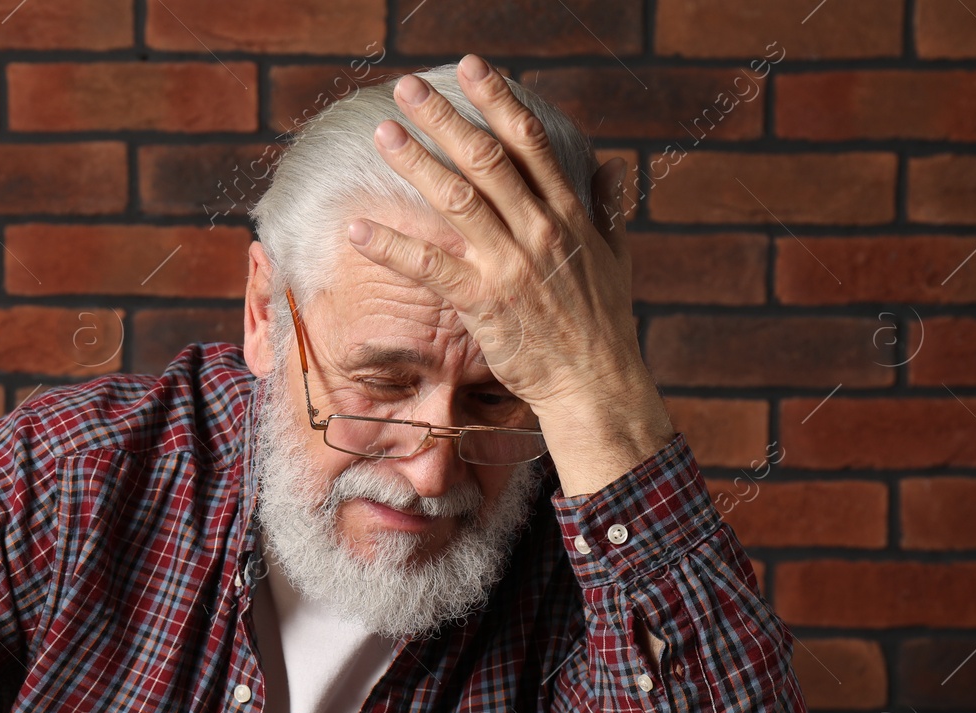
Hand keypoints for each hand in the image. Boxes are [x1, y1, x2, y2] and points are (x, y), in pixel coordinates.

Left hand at [349, 54, 648, 416]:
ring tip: (383, 134)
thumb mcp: (617, 256)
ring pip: (456, 200)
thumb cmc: (603, 323)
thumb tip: (612, 165)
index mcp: (568, 213)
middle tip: (408, 88)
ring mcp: (511, 264)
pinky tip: (358, 228)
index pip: (531, 142)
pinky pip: (429, 266)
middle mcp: (539, 230)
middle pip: (486, 158)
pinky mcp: (484, 301)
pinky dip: (391, 245)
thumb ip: (608, 208)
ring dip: (416, 163)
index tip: (472, 68)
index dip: (498, 100)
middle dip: (444, 118)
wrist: (595, 382)